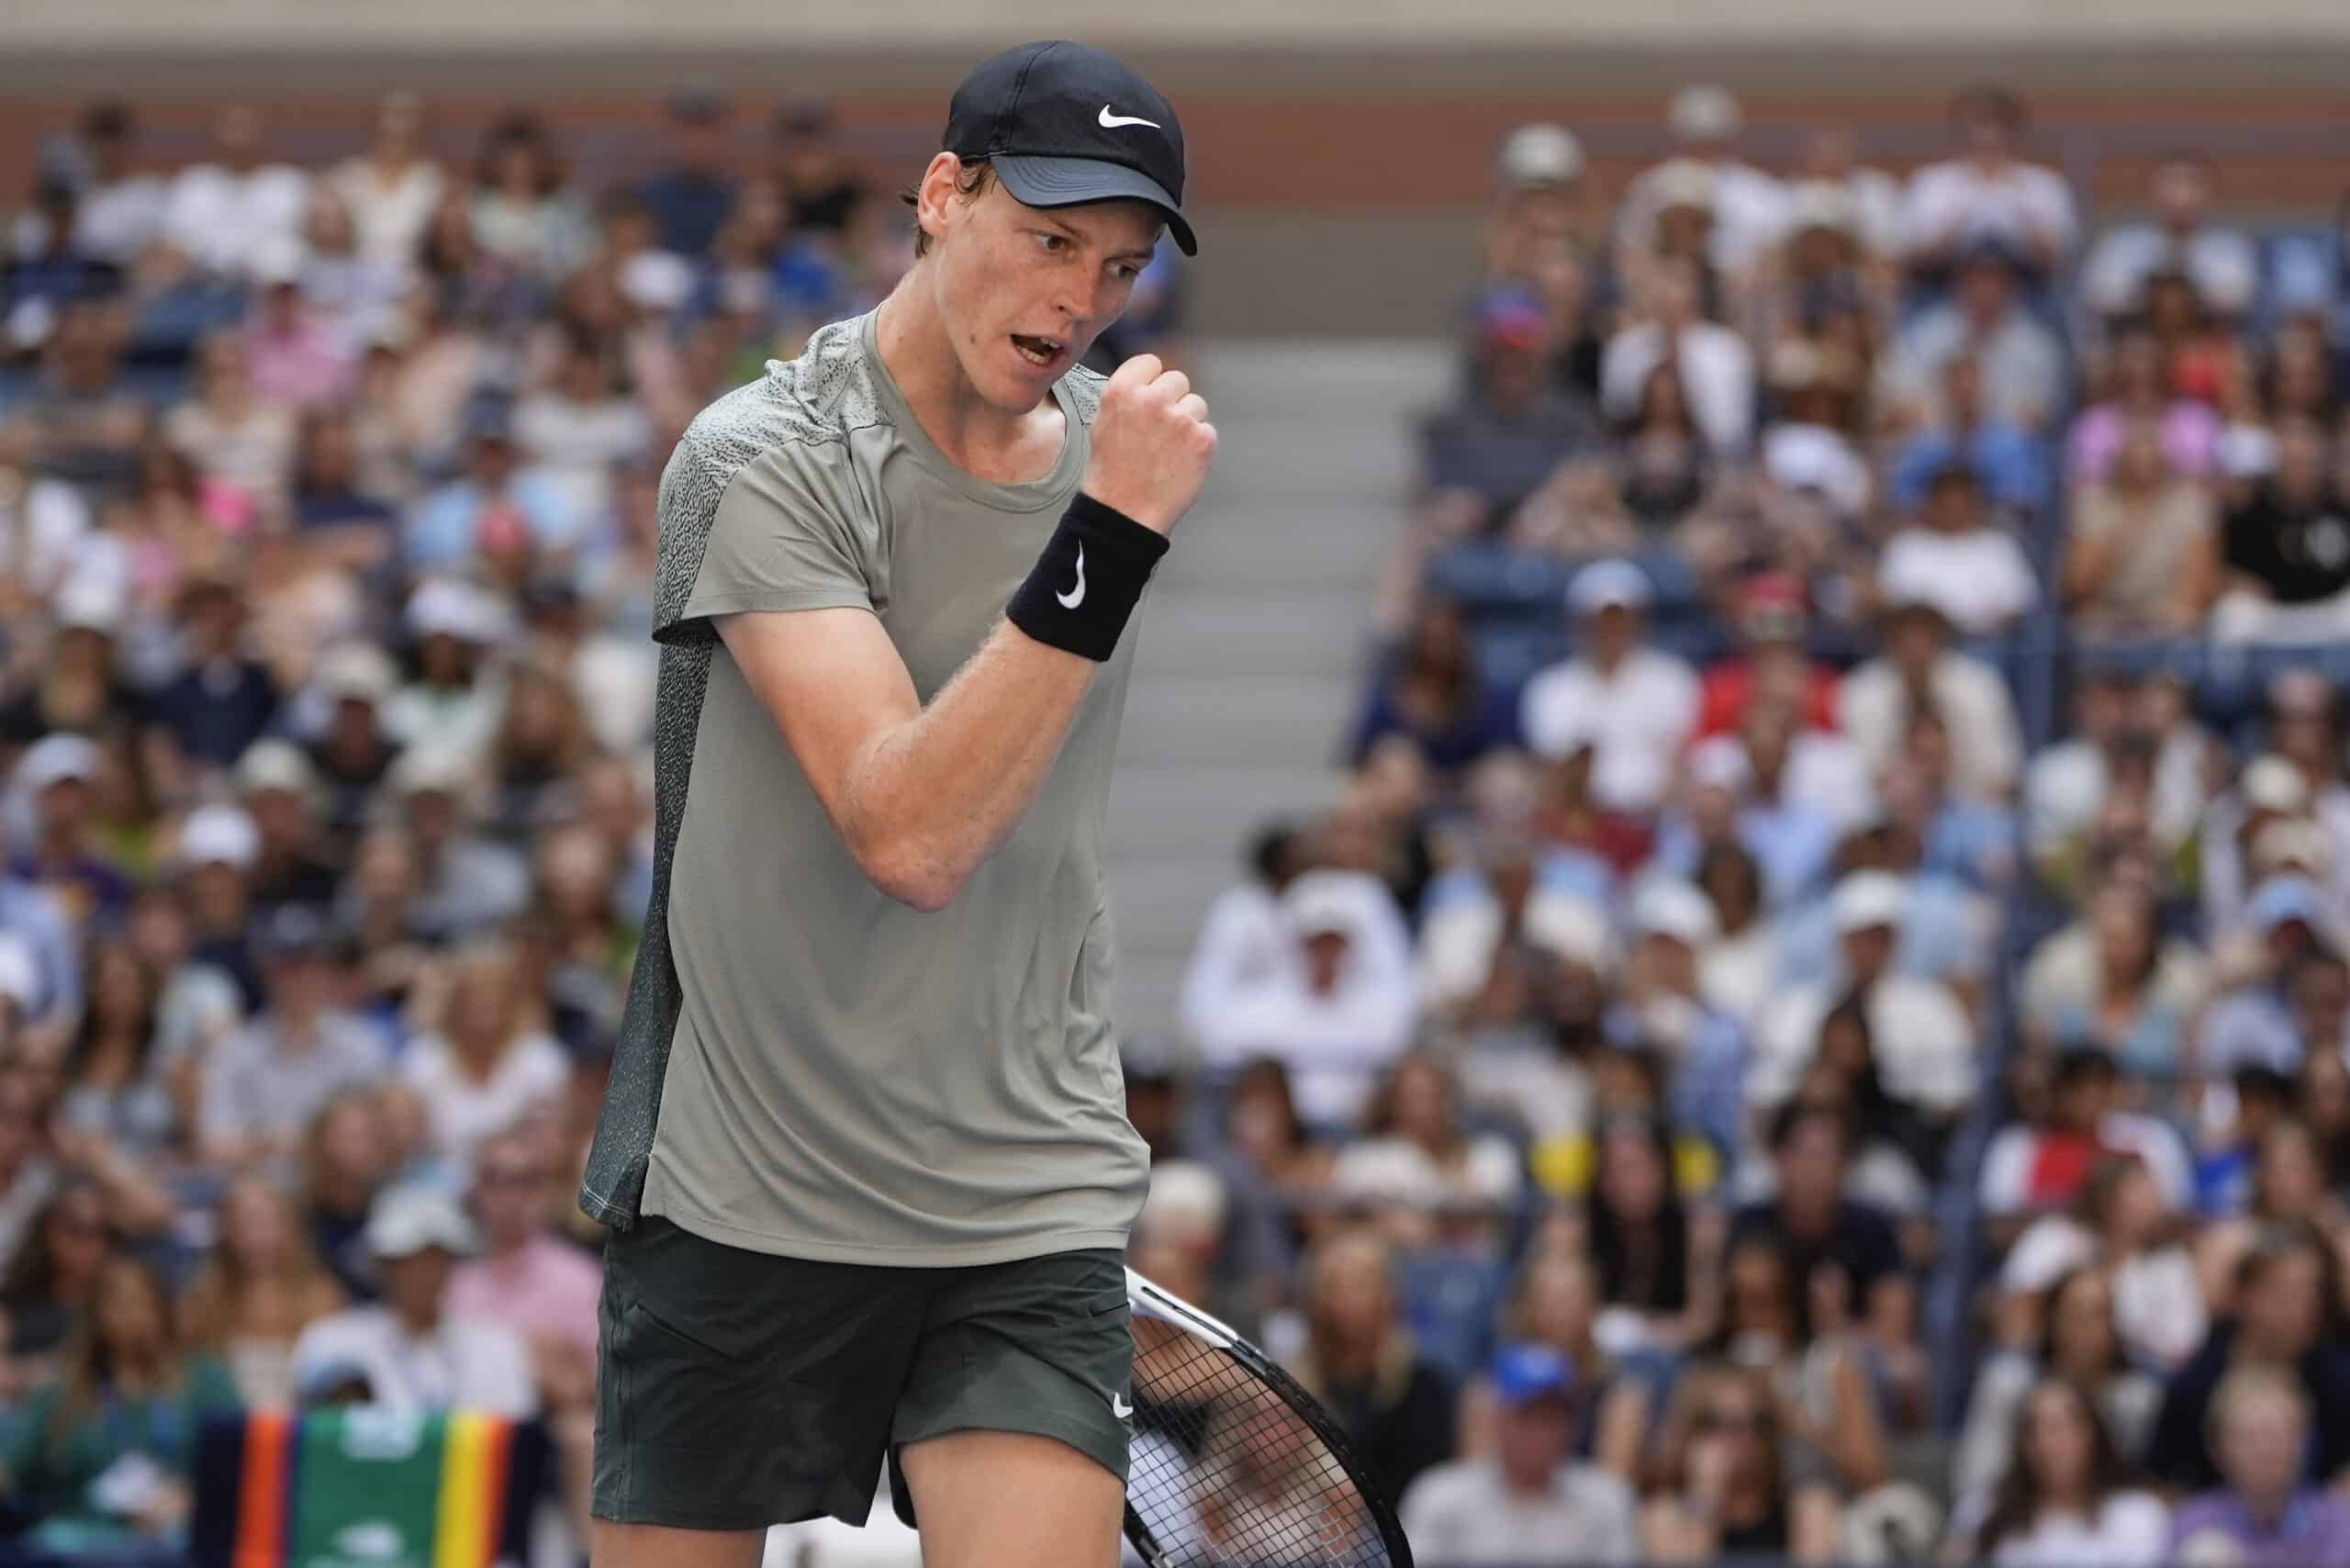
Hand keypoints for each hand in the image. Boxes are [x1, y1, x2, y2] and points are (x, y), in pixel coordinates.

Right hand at [1081, 353, 1215, 533]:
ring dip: (1187, 422)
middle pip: (1178, 379)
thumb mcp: (1103, 423)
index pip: (1151, 362)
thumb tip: (1151, 380)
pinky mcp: (1203, 440)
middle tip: (1159, 431)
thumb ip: (1128, 395)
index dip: (1151, 380)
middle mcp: (1152, 399)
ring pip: (1196, 404)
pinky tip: (1179, 463)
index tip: (1149, 398)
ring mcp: (1180, 419)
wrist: (1125, 513)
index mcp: (1122, 390)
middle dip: (1172, 400)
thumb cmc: (1112, 472)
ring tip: (1167, 450)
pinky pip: (1207, 430)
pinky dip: (1198, 446)